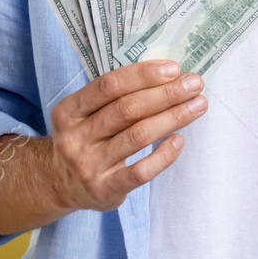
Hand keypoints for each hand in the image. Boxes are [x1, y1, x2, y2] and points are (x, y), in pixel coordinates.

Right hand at [47, 60, 206, 212]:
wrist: (59, 185)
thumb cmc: (86, 139)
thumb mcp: (86, 114)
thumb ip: (117, 96)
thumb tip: (167, 76)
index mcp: (70, 111)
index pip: (109, 86)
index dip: (143, 75)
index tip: (174, 68)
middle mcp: (76, 137)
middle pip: (127, 109)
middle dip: (166, 94)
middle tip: (194, 84)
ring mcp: (89, 165)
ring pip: (138, 135)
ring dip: (173, 118)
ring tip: (197, 106)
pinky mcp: (104, 190)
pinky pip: (140, 172)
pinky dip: (163, 155)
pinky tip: (179, 141)